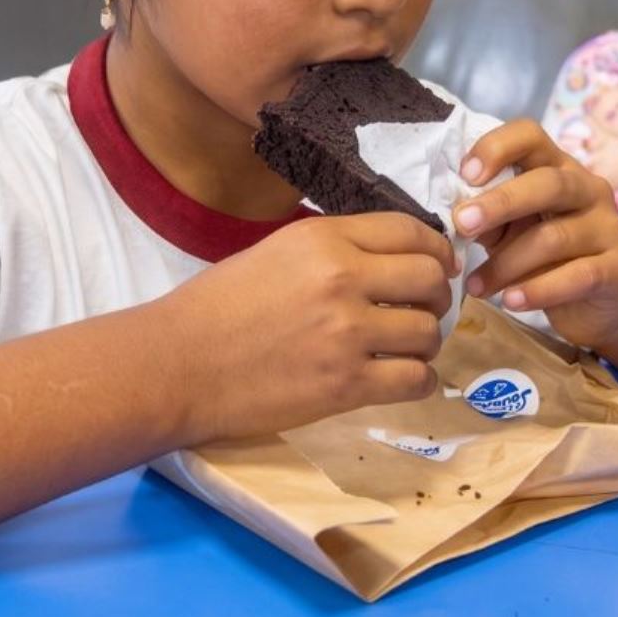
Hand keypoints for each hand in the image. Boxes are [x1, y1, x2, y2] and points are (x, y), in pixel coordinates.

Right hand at [158, 214, 455, 444]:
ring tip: (408, 349)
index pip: (410, 232)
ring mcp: (348, 333)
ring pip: (429, 333)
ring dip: (427, 342)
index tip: (439, 266)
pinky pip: (415, 380)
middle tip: (424, 311)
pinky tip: (401, 379)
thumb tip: (387, 260)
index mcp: (324, 239)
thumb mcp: (276, 253)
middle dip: (438, 296)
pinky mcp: (347, 384)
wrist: (178, 364)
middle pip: (430, 279)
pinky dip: (418, 381)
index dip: (436, 250)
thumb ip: (333, 250)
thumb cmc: (216, 307)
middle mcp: (344, 278)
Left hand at [451, 119, 617, 351]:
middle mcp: (588, 190)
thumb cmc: (544, 258)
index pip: (531, 136)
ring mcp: (608, 228)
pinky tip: (511, 301)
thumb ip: (487, 218)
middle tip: (463, 224)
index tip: (466, 174)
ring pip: (554, 237)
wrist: (599, 304)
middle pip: (548, 183)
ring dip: (506, 263)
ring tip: (475, 285)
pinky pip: (577, 276)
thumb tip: (450, 215)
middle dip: (500, 202)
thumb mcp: (511, 231)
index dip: (497, 148)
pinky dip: (538, 290)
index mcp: (558, 168)